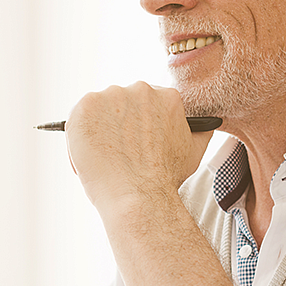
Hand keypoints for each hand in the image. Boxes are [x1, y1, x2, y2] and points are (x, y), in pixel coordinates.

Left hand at [65, 82, 212, 218]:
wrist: (138, 196)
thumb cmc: (165, 179)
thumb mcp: (194, 151)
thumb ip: (199, 131)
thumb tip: (205, 125)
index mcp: (167, 95)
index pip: (147, 102)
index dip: (138, 124)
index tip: (135, 140)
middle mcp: (139, 88)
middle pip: (122, 102)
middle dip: (119, 124)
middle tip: (119, 151)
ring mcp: (111, 96)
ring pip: (99, 110)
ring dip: (99, 129)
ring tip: (106, 157)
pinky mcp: (85, 106)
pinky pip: (79, 116)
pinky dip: (80, 134)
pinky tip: (91, 153)